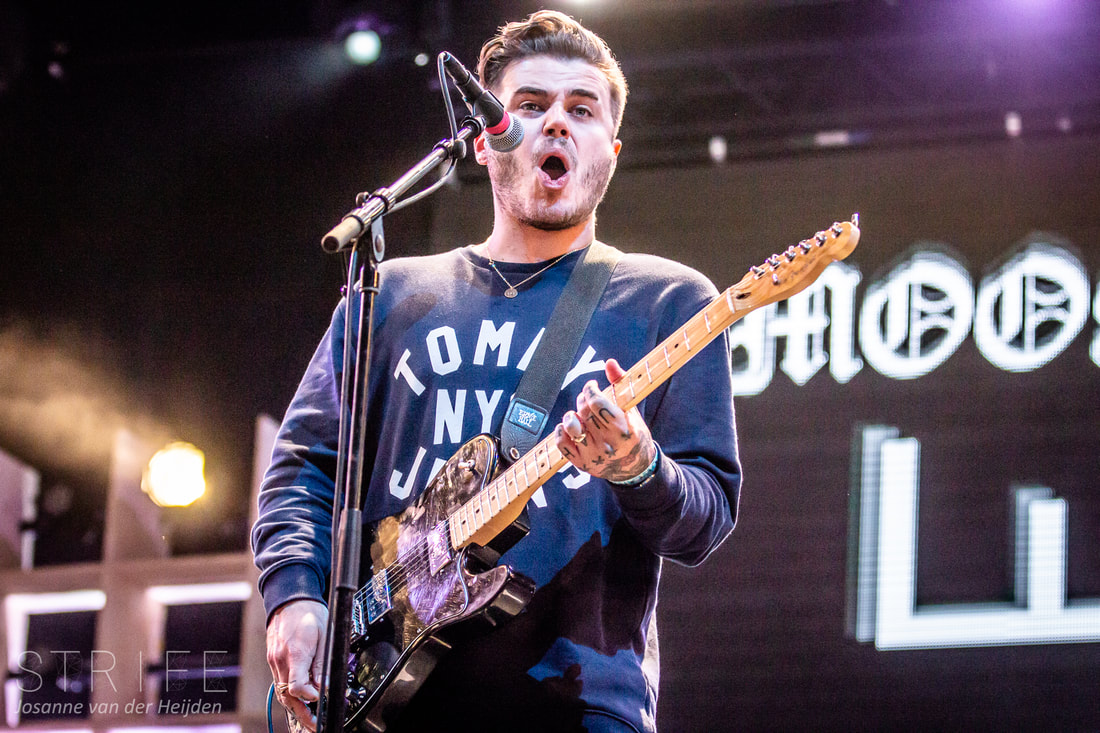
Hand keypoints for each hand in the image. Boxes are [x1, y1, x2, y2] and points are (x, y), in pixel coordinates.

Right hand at [266, 599, 327, 731]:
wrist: (289, 598)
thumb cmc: (309, 612)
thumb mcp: (323, 635)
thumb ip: (321, 663)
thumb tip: (323, 686)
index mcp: (295, 653)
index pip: (297, 688)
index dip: (311, 697)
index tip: (322, 698)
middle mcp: (280, 660)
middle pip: (287, 696)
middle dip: (301, 714)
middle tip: (314, 725)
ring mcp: (274, 660)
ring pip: (281, 692)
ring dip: (294, 708)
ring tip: (308, 719)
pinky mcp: (273, 659)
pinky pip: (279, 682)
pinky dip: (289, 694)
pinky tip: (299, 700)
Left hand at [554, 359, 656, 482]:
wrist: (635, 468)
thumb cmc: (633, 434)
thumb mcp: (633, 410)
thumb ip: (620, 384)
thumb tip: (610, 362)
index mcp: (624, 429)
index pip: (597, 403)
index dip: (590, 389)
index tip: (592, 386)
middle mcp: (608, 444)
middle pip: (585, 412)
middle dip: (583, 399)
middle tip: (587, 399)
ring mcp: (594, 455)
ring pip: (572, 428)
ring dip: (570, 416)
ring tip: (576, 414)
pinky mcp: (582, 464)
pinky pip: (562, 444)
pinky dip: (560, 431)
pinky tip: (568, 427)